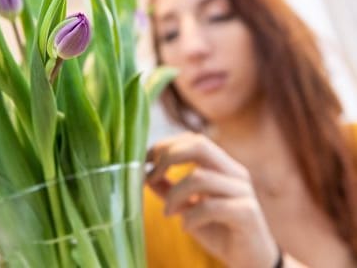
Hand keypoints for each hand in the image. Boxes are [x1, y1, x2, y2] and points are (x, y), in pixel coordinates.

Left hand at [146, 132, 278, 267]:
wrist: (251, 261)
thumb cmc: (218, 230)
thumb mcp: (187, 207)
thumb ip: (169, 190)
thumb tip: (146, 176)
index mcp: (222, 166)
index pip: (192, 140)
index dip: (165, 146)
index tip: (144, 161)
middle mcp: (234, 172)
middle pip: (200, 145)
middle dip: (168, 157)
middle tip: (150, 177)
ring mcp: (243, 191)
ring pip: (200, 176)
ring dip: (174, 194)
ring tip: (168, 213)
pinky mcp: (247, 213)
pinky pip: (212, 206)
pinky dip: (191, 216)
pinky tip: (185, 226)